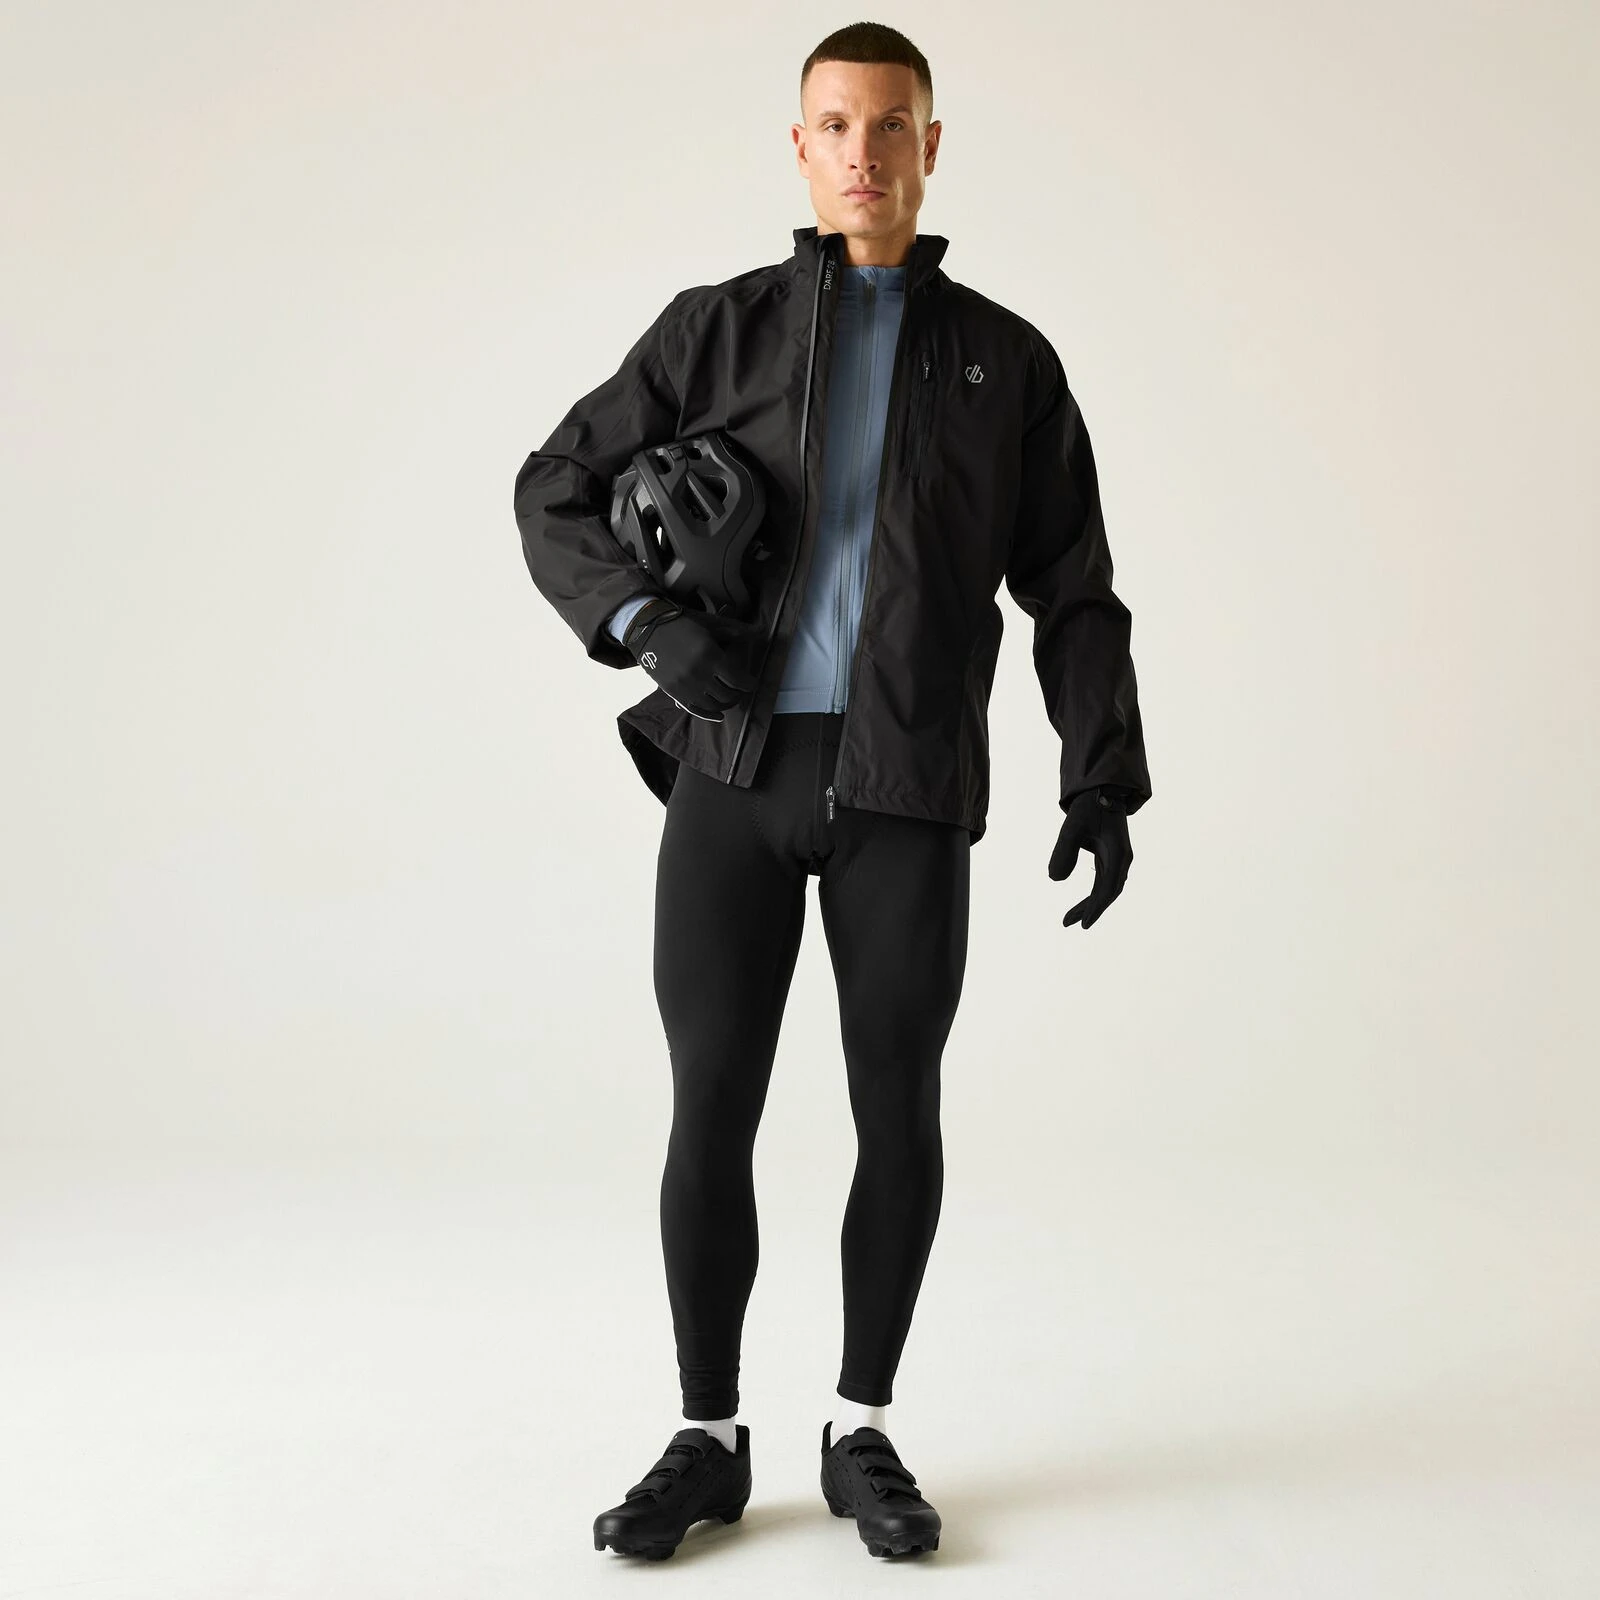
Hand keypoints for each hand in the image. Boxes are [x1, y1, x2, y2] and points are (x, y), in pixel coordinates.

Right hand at [628, 607, 758, 721]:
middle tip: (740, 690)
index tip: (752, 683)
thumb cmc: (683, 623)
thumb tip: (759, 633)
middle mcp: (699, 674)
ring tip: (729, 698)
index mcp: (710, 655)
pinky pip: (695, 710)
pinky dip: (709, 714)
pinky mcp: (674, 692)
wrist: (648, 629)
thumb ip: (734, 630)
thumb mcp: (710, 624)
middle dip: (738, 694)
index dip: (749, 684)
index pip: (738, 680)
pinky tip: (719, 715)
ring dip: (725, 704)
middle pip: (727, 695)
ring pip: (713, 705)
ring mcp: (685, 686)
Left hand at [1048, 789, 1132, 929]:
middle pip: (1107, 893)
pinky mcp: (1110, 857)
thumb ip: (1063, 851)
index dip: (1096, 908)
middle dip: (1089, 910)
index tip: (1083, 924)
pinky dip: (1093, 894)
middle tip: (1067, 923)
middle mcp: (1122, 860)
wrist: (1102, 790)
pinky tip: (1082, 904)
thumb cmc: (1089, 807)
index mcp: (1119, 854)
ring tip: (1070, 919)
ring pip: (1105, 889)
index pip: (1108, 889)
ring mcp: (1117, 859)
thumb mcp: (1072, 827)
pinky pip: (1102, 882)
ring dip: (1090, 904)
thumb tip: (1054, 878)